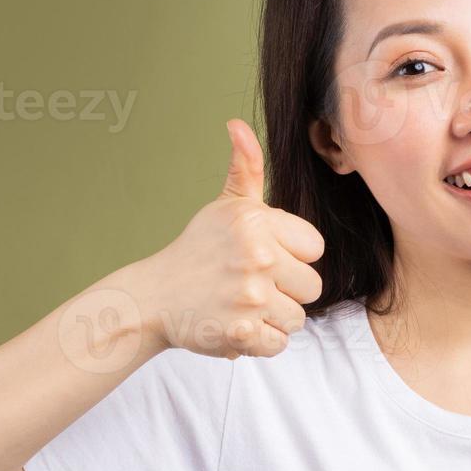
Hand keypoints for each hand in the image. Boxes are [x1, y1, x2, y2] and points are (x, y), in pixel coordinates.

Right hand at [134, 118, 324, 358]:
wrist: (154, 298)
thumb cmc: (197, 251)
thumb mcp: (223, 207)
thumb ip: (245, 170)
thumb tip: (238, 126)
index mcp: (257, 223)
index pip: (315, 247)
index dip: (294, 255)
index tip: (265, 257)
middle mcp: (257, 257)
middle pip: (313, 286)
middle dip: (287, 289)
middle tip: (251, 284)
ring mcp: (249, 298)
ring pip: (298, 318)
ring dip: (274, 317)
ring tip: (244, 305)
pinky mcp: (242, 333)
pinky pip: (279, 344)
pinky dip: (261, 341)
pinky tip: (238, 324)